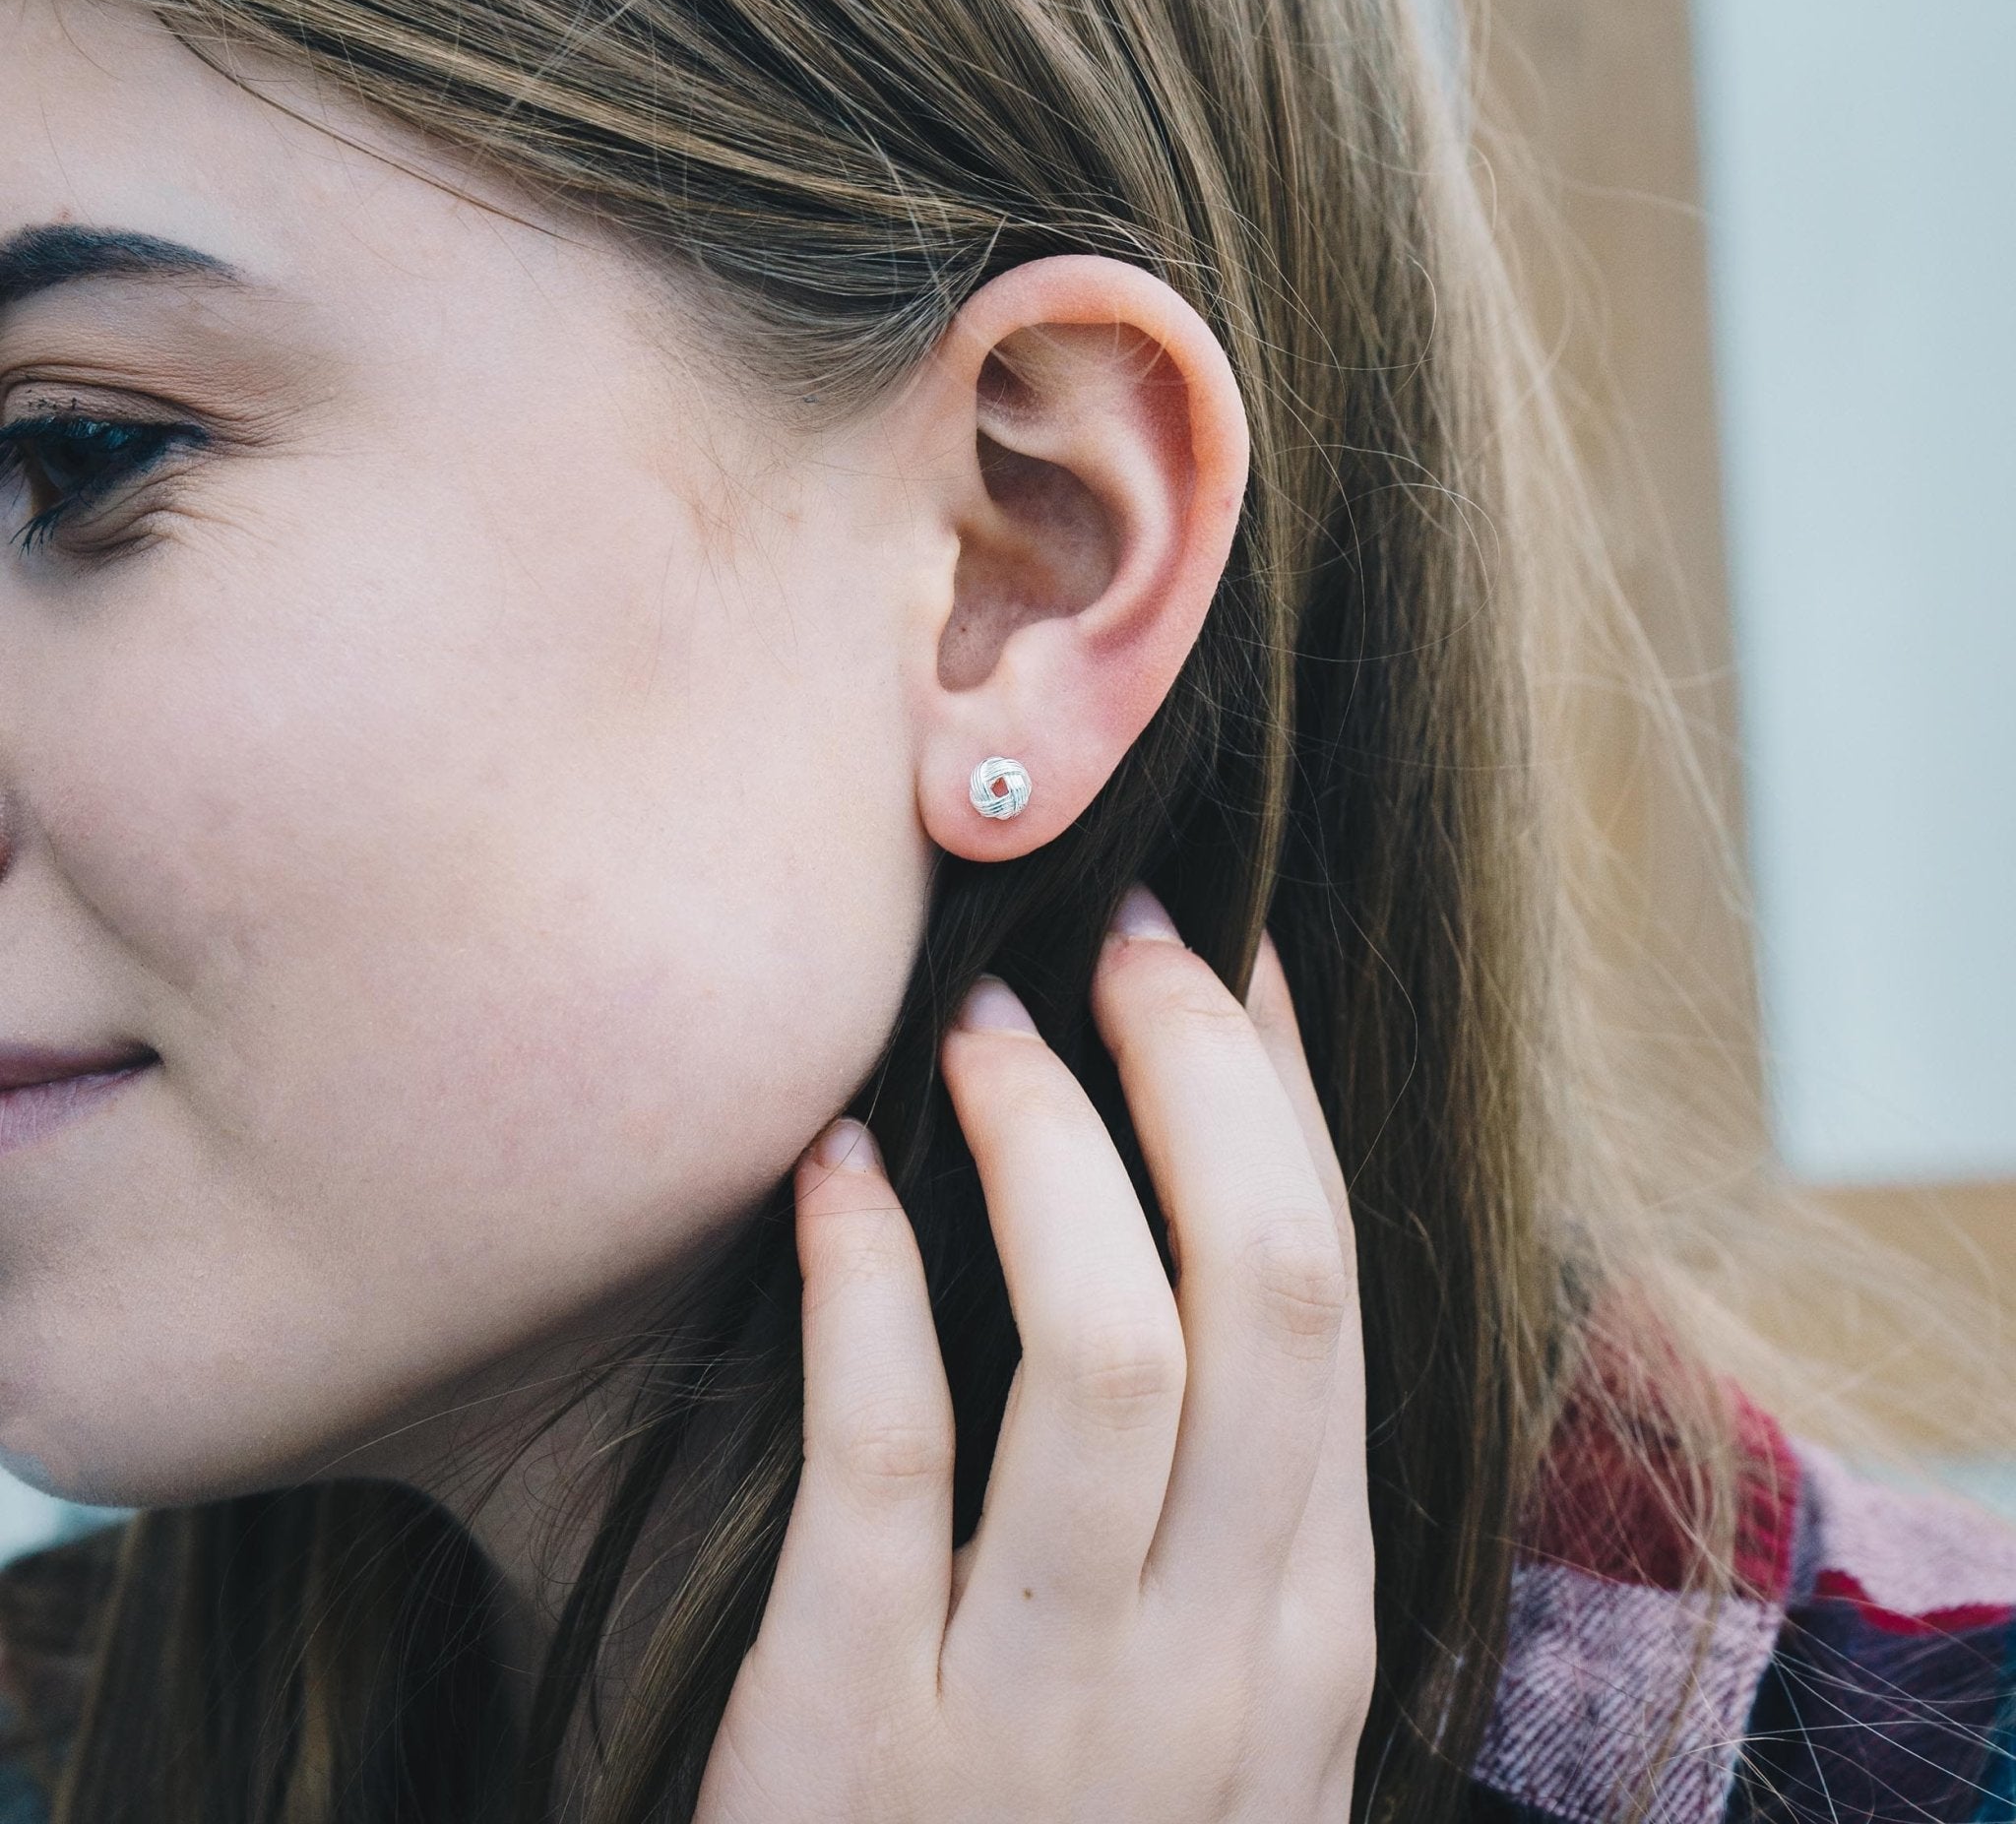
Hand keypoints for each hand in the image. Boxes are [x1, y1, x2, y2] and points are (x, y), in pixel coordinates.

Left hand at [695, 883, 1372, 1821]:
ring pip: (1107, 1353)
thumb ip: (1216, 1509)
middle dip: (1203, 1073)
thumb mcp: (1196, 1704)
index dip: (1287, 1102)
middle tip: (1122, 932)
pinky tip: (825, 1170)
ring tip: (970, 1023)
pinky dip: (863, 1278)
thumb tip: (1190, 1230)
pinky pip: (881, 1454)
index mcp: (1311, 1631)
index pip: (1336, 1299)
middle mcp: (1223, 1664)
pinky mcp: (850, 1744)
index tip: (1229, 958)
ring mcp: (1048, 1717)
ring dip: (1044, 1149)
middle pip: (1269, 1289)